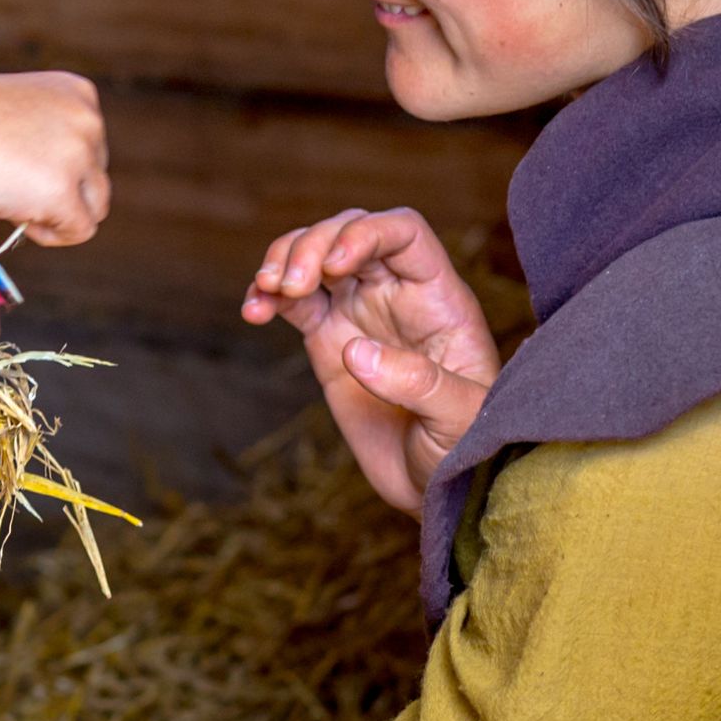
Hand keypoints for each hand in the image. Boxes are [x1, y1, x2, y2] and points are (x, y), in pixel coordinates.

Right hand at [0, 71, 110, 246]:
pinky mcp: (63, 192)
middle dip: (58, 189)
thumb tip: (50, 178)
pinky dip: (51, 235)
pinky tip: (18, 219)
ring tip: (15, 205)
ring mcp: (79, 155)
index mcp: (77, 93)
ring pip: (96, 205)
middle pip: (95, 176)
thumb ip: (41, 137)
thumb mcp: (12, 113)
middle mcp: (88, 120)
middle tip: (9, 185)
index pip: (90, 145)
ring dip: (60, 214)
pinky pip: (80, 230)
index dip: (55, 165)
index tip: (17, 164)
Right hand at [241, 208, 497, 509]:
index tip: (335, 262)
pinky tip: (253, 311)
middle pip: (350, 232)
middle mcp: (397, 295)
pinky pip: (293, 301)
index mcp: (438, 299)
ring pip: (316, 256)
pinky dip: (267, 296)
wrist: (437, 488)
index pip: (404, 234)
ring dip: (284, 260)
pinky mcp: (328, 340)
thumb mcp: (461, 420)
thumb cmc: (467, 449)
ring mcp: (360, 314)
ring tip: (266, 291)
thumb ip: (419, 382)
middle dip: (313, 245)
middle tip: (291, 284)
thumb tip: (356, 350)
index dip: (366, 232)